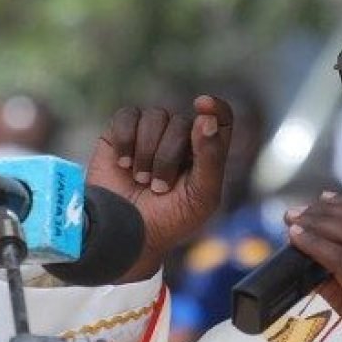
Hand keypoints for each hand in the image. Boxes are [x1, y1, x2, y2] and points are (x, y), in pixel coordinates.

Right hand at [86, 95, 232, 282]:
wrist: (125, 236)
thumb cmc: (170, 219)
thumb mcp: (201, 196)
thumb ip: (211, 158)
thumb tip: (207, 119)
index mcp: (206, 151)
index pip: (220, 118)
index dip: (215, 107)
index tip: (202, 105)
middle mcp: (180, 136)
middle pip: (183, 122)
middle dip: (168, 157)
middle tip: (158, 188)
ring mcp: (150, 132)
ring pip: (156, 116)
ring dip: (147, 152)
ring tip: (141, 180)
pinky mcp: (121, 132)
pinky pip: (128, 116)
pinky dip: (126, 140)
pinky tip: (123, 164)